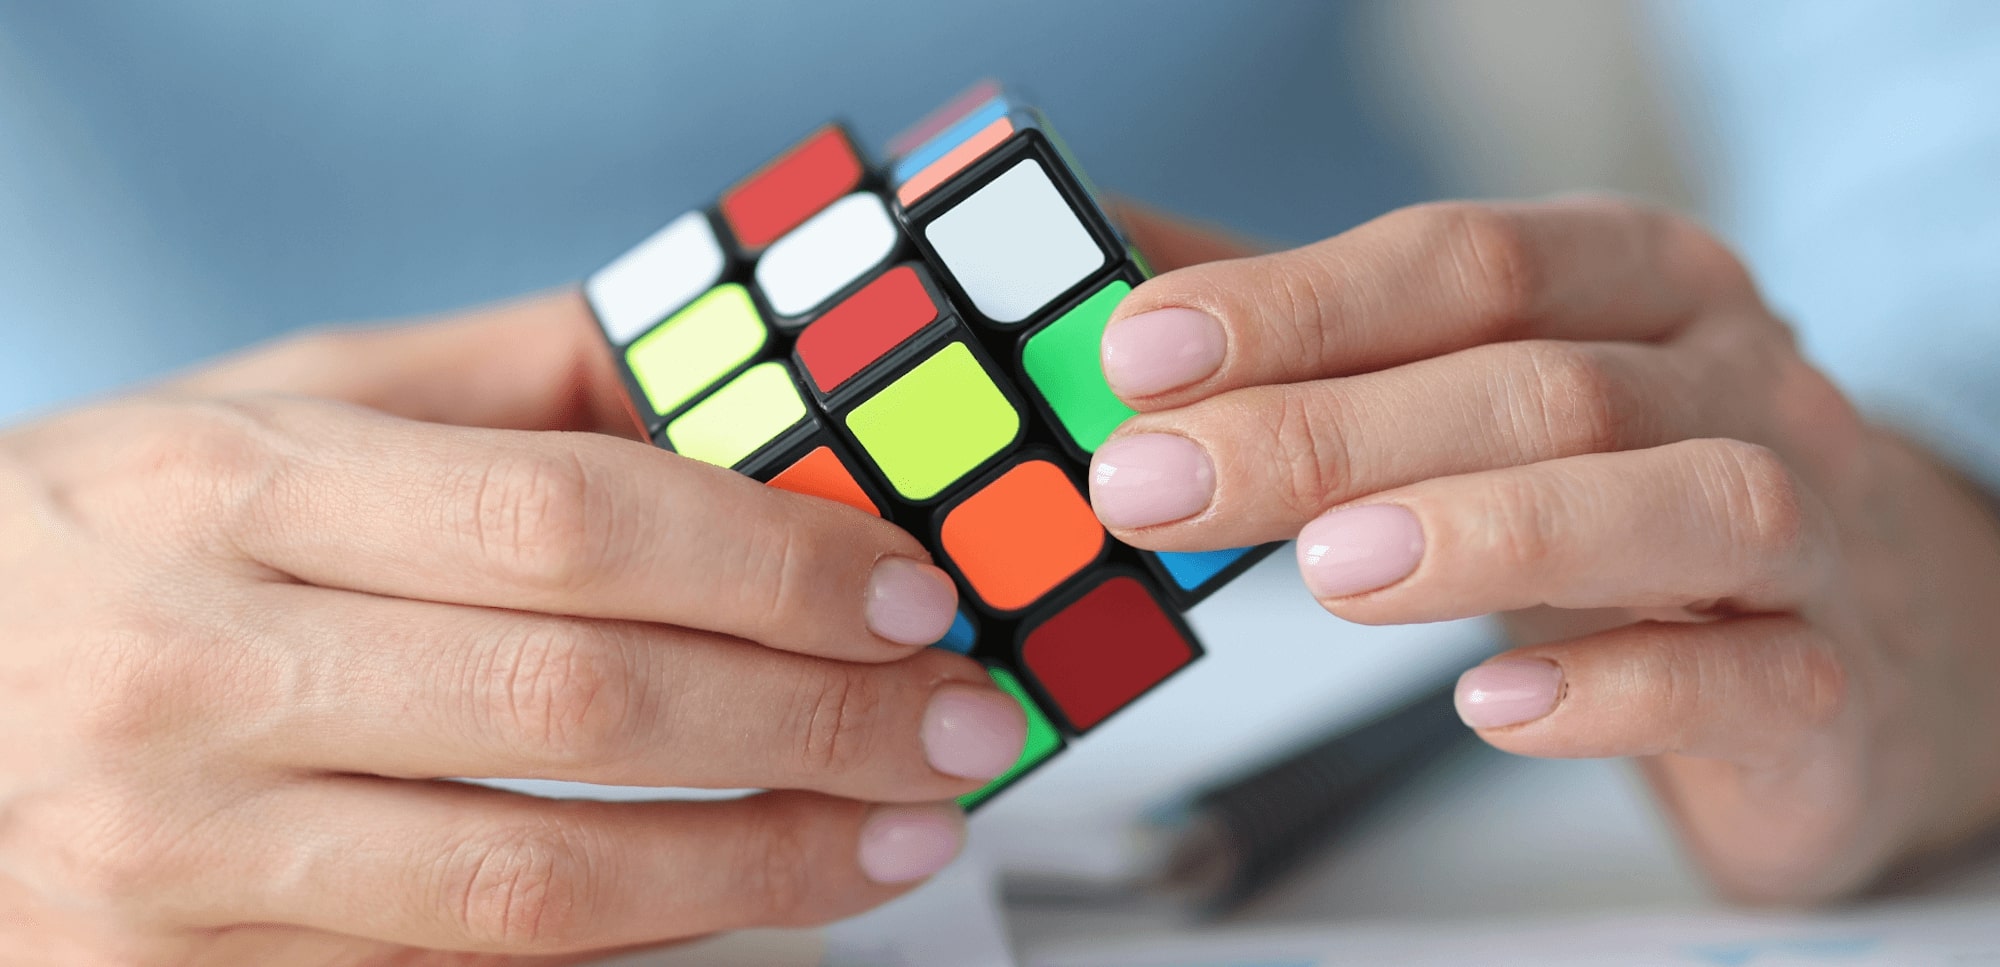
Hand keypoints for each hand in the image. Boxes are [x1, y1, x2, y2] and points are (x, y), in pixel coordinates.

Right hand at [0, 294, 1025, 964]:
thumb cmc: (108, 536)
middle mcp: (191, 674)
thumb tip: (714, 368)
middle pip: (577, 705)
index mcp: (224, 487)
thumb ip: (490, 383)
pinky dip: (638, 946)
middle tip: (960, 723)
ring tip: (903, 834)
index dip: (767, 564)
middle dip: (812, 720)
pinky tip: (747, 899)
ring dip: (761, 866)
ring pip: (533, 887)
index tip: (906, 591)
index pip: (562, 520)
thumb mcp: (261, 408)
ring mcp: (177, 859)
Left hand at [1096, 198, 1999, 901]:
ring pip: (1677, 503)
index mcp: (1637, 278)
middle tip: (1163, 485)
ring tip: (1328, 571)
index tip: (1139, 354)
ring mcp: (1805, 530)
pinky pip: (1748, 680)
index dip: (1297, 305)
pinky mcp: (1828, 684)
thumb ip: (1310, 332)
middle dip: (1330, 431)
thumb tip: (1113, 275)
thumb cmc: (1633, 481)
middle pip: (1542, 383)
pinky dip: (1618, 691)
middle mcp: (1733, 379)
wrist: (1874, 628)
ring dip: (1489, 532)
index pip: (1465, 262)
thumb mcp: (1484, 375)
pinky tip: (1492, 705)